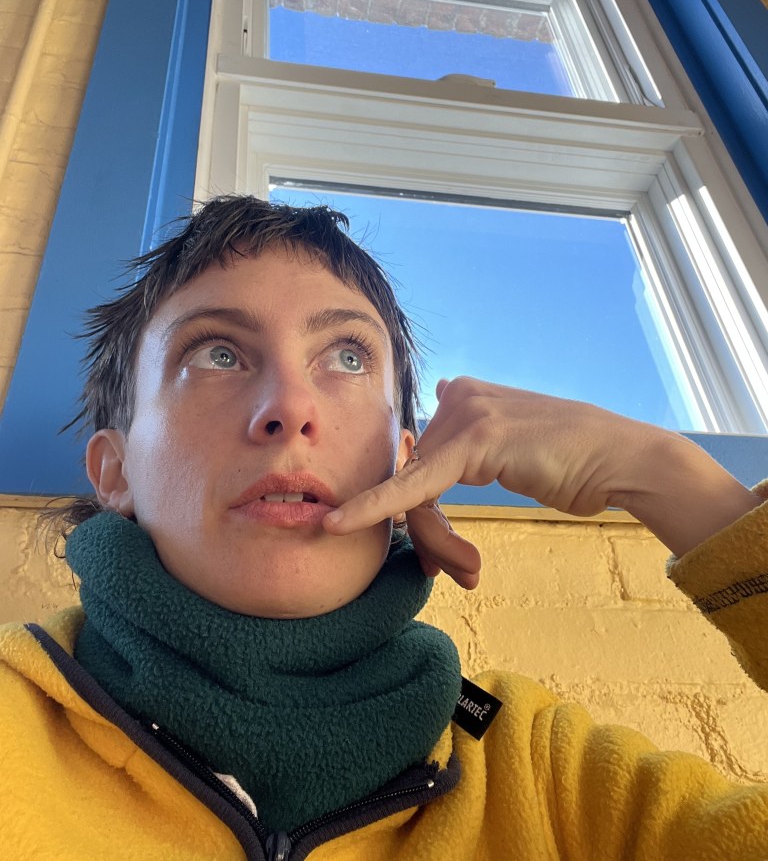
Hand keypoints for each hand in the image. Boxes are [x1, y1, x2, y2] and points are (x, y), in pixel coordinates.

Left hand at [324, 377, 761, 583]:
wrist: (621, 460)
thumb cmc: (574, 463)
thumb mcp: (512, 443)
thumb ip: (472, 430)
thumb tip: (440, 391)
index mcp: (463, 395)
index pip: (418, 459)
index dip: (402, 505)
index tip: (385, 538)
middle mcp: (458, 396)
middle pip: (413, 477)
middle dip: (429, 534)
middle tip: (458, 572)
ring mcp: (465, 414)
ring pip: (416, 492)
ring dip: (438, 542)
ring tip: (470, 570)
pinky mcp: (474, 439)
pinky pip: (416, 488)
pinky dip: (378, 510)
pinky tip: (341, 524)